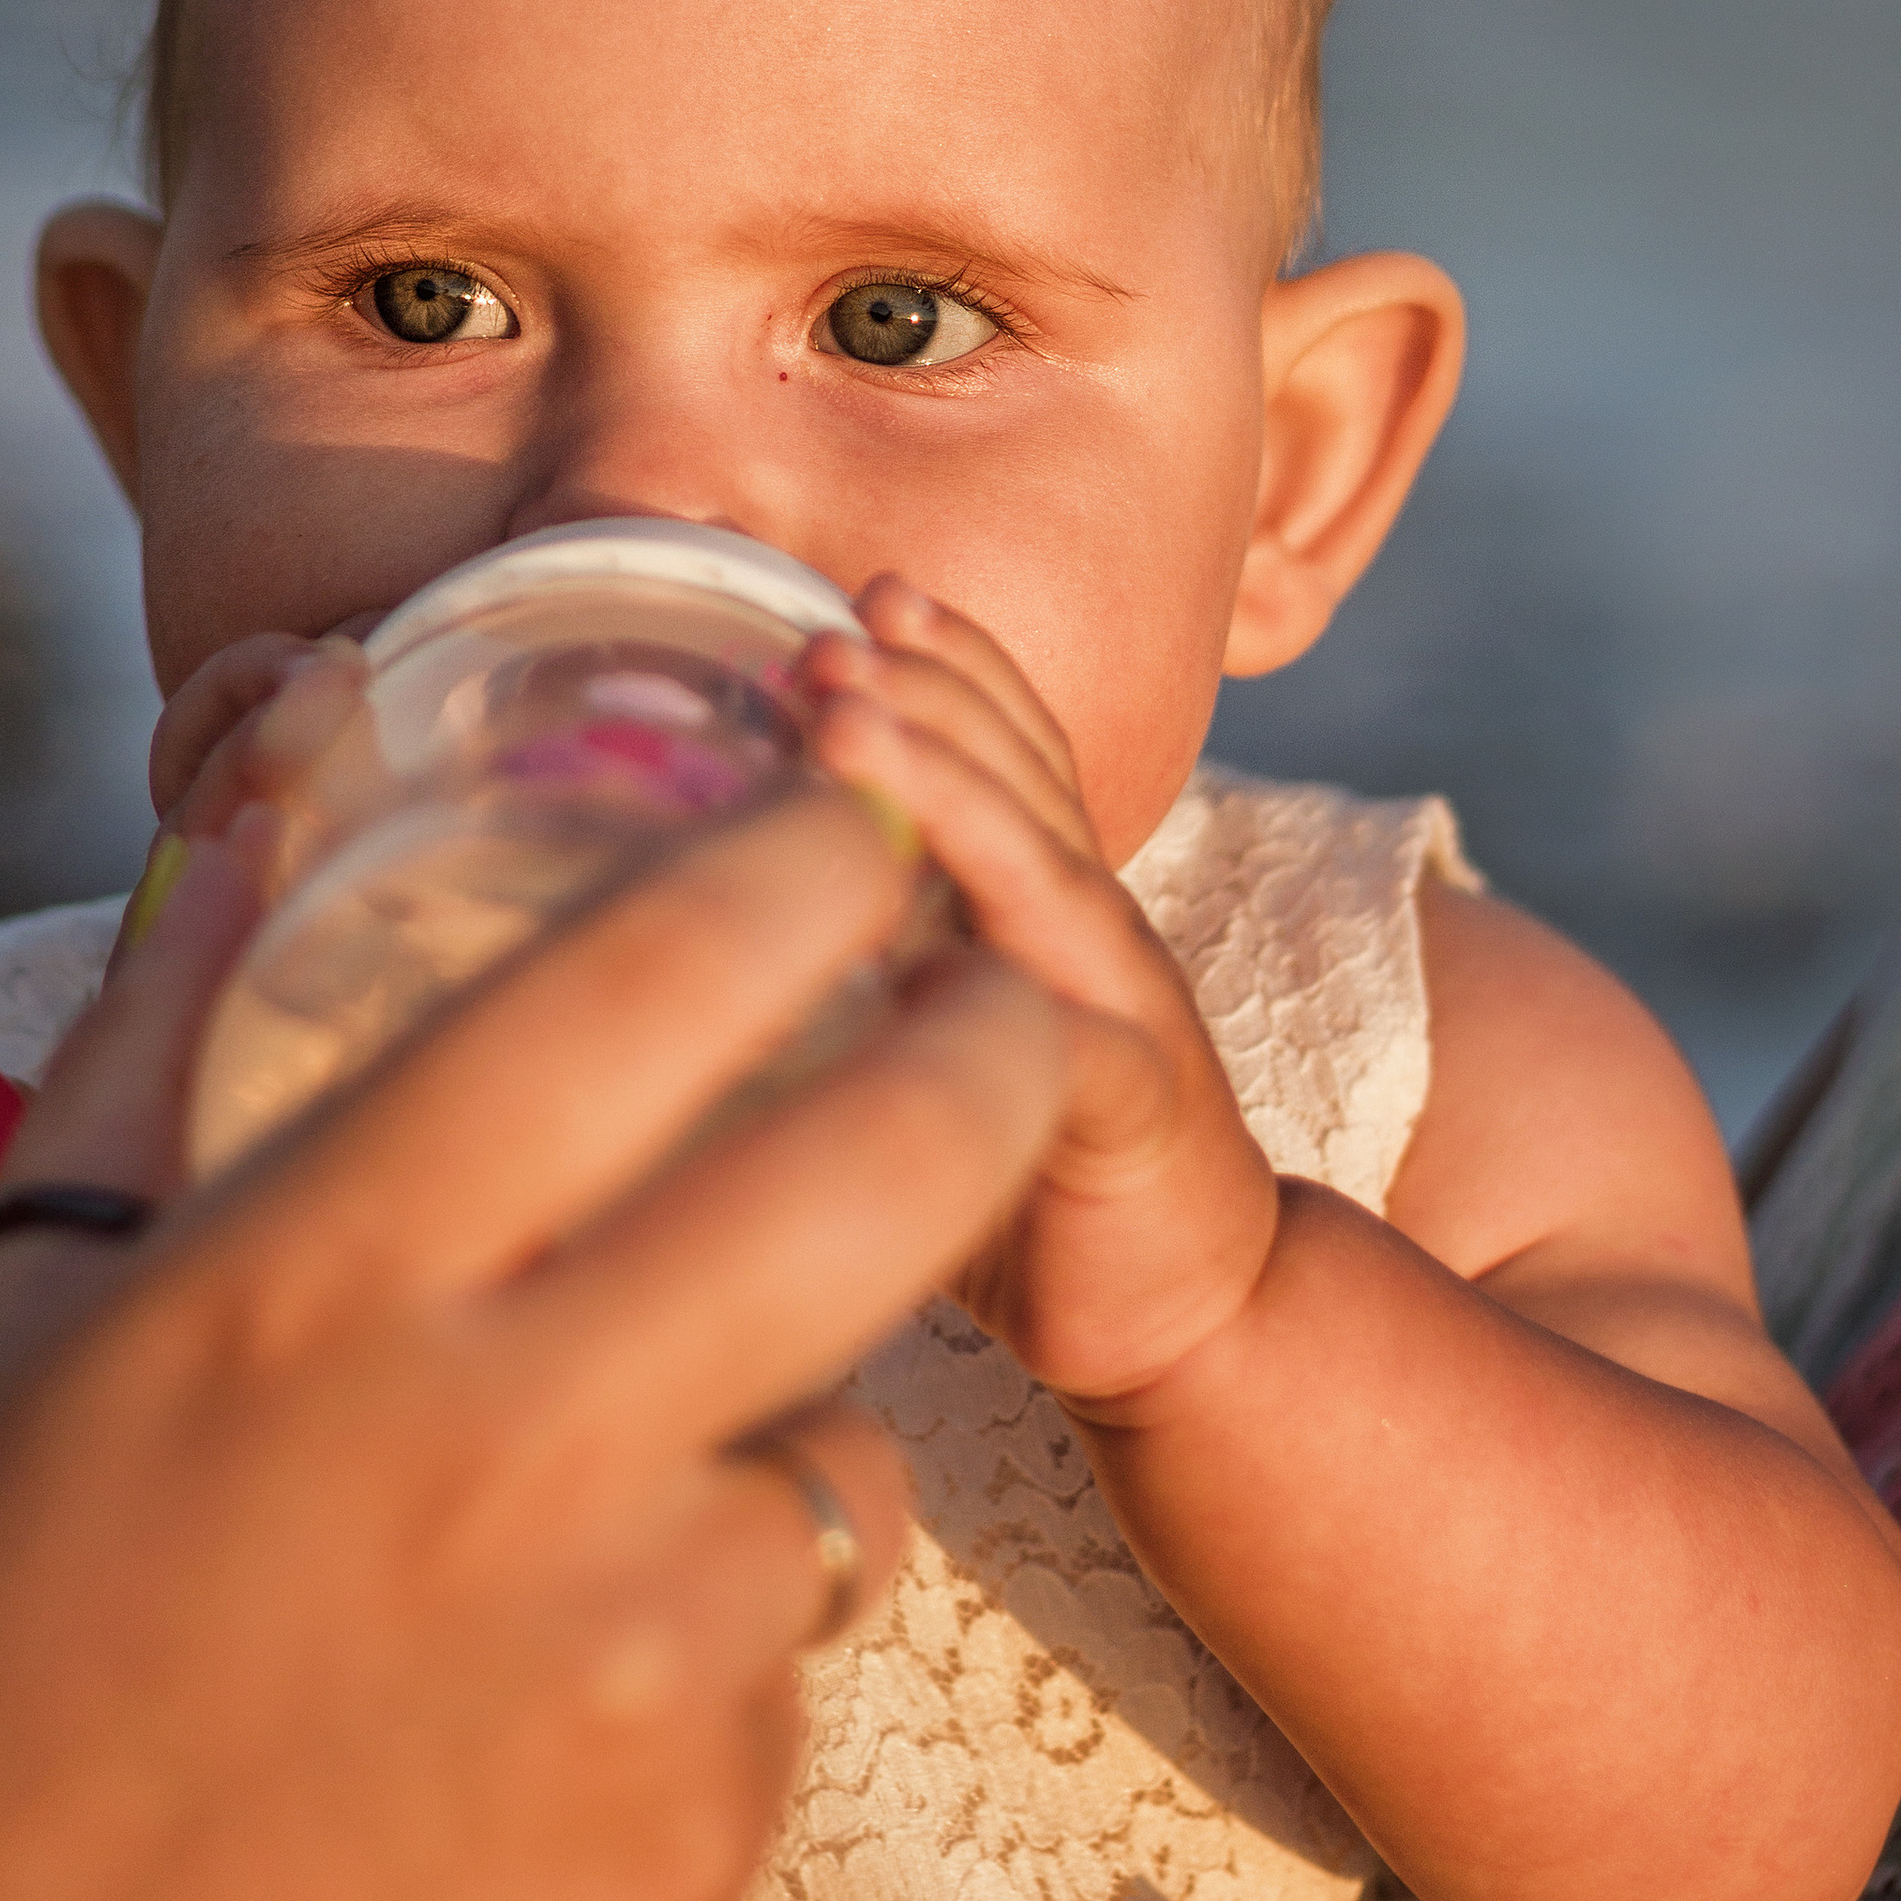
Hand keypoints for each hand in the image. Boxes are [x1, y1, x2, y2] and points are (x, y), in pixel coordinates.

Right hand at [0, 775, 1064, 1900]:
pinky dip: (724, 1632)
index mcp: (310, 1283)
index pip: (631, 992)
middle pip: (871, 1170)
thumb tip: (250, 794)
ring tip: (662, 1444)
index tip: (854, 811)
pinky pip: (785, 1656)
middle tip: (1015, 992)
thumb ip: (159, 1043)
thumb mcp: (16, 1338)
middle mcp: (494, 1441)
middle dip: (989, 1049)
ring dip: (807, 1407)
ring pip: (852, 1445)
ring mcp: (615, 1656)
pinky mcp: (685, 1842)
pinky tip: (568, 1676)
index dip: (788, 867)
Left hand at [796, 575, 1279, 1413]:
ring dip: (946, 783)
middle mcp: (1091, 927)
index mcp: (1043, 896)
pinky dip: (1011, 994)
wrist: (1196, 1305)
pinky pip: (1073, 1043)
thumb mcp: (933, 1033)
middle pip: (1018, 778)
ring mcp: (1123, 1007)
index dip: (945, 667)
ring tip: (848, 715)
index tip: (860, 595)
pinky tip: (932, 961)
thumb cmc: (1029, 1168)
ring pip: (1036, 874)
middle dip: (923, 692)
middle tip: (826, 633)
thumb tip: (704, 896)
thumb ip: (863, 959)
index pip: (1008, 748)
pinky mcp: (1133, 1112)